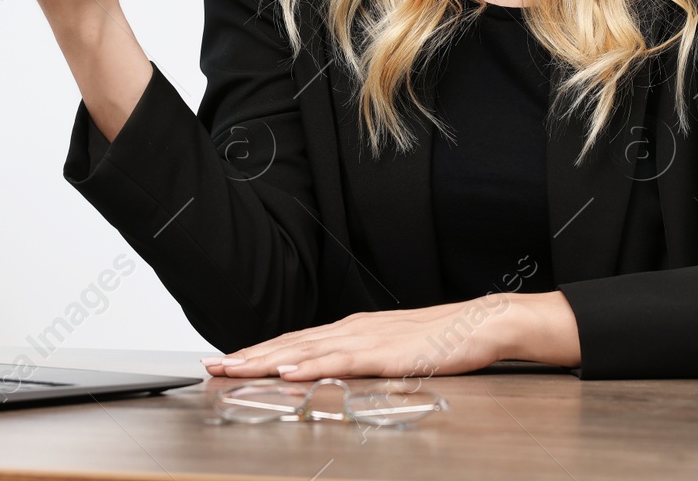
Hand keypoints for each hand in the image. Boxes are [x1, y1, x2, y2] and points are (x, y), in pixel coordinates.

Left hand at [199, 292, 581, 381]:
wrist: (484, 324)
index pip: (297, 341)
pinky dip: (311, 365)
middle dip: (250, 354)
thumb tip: (333, 372)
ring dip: (267, 359)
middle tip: (213, 364)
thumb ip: (363, 359)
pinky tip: (288, 370)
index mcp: (355, 329)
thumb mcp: (394, 351)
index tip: (228, 359)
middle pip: (292, 343)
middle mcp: (354, 328)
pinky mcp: (387, 353)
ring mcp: (369, 339)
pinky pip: (342, 361)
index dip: (260, 350)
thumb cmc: (444, 339)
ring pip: (307, 349)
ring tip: (234, 367)